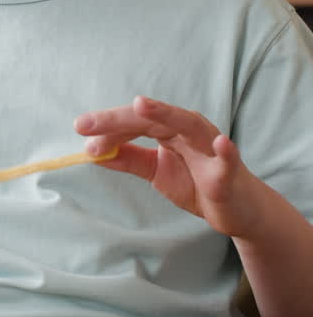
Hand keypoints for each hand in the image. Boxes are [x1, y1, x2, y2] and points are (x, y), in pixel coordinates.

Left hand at [74, 95, 262, 240]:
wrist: (236, 210)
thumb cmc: (197, 183)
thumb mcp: (156, 171)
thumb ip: (129, 159)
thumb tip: (93, 151)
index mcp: (170, 129)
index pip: (135, 122)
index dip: (108, 126)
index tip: (81, 131)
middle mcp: (190, 131)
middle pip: (152, 119)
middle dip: (119, 119)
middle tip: (86, 124)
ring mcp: (211, 149)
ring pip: (188, 127)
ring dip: (166, 115)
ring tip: (141, 107)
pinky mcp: (229, 173)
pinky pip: (228, 160)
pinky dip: (225, 151)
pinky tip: (221, 143)